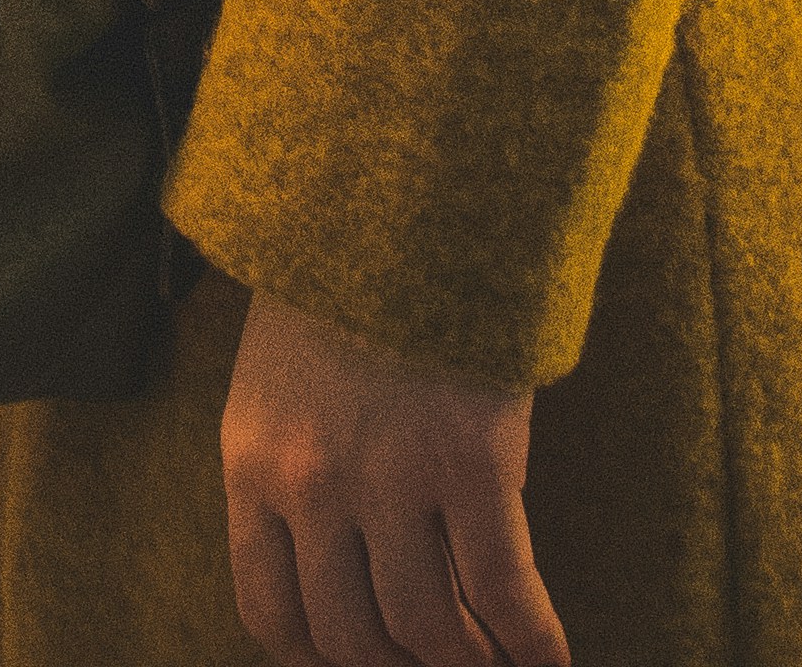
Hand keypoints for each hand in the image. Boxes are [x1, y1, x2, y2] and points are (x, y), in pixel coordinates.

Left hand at [222, 290, 566, 666]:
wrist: (404, 183)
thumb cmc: (347, 275)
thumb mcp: (278, 376)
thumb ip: (292, 466)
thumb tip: (342, 570)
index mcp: (252, 463)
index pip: (272, 613)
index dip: (321, 661)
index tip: (359, 665)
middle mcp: (312, 485)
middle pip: (353, 636)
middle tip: (435, 662)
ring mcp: (393, 477)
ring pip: (429, 627)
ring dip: (465, 660)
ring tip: (491, 662)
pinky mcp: (473, 461)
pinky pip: (506, 590)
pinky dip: (532, 643)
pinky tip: (549, 662)